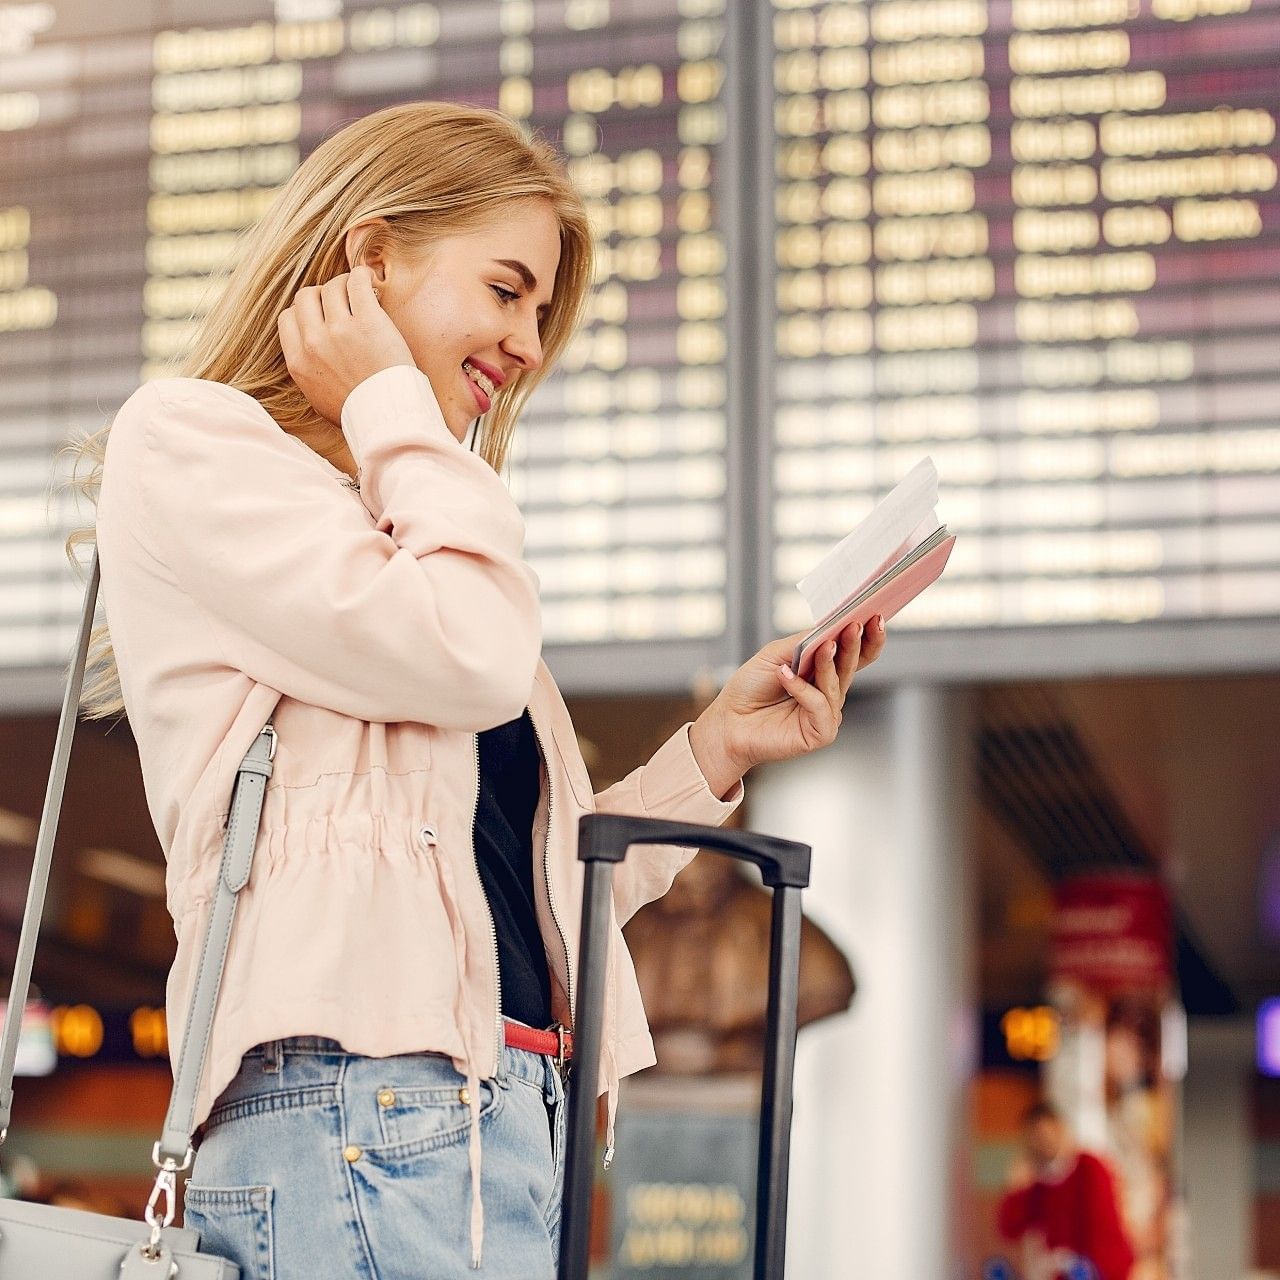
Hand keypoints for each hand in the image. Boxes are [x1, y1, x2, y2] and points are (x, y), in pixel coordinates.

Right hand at [277, 265, 415, 425]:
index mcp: (298, 362)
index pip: (287, 318)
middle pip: (306, 297)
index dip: (304, 313)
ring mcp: (339, 330)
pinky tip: (371, 283)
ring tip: (360, 295)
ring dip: (345, 286)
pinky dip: (362, 277)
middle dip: (322, 296)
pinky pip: (357, 282)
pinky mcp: (368, 322)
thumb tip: (308, 354)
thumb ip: (308, 371)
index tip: (321, 317)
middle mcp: (314, 342)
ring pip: (331, 286)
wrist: (388, 420)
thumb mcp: (318, 398)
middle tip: (342, 304)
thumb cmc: (359, 413)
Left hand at [691, 616, 887, 788]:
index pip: (855, 655)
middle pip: (851, 667)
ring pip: (837, 685)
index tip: (876, 615)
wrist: (728, 721)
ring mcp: (826, 714)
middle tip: (857, 625)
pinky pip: (820, 706)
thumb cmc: (750, 688)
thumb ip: (804, 642)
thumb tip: (830, 628)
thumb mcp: (776, 655)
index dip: (868, 638)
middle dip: (855, 645)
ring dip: (828, 664)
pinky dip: (802, 690)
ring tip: (825, 645)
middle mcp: (829, 693)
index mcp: (823, 673)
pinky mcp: (820, 732)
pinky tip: (785, 676)